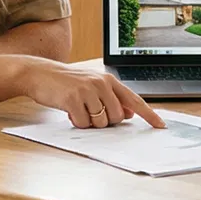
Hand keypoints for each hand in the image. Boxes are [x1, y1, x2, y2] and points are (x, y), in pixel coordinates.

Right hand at [26, 61, 166, 129]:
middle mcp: (101, 83)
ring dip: (89, 122)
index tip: (160, 125)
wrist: (40, 74)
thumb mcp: (92, 86)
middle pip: (117, 117)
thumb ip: (111, 98)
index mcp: (109, 80)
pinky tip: (69, 111)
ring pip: (101, 123)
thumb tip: (128, 114)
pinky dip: (77, 122)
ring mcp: (88, 91)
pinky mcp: (74, 100)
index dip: (149, 114)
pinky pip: (84, 123)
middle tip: (89, 111)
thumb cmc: (66, 83)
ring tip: (78, 108)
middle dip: (104, 121)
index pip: (134, 100)